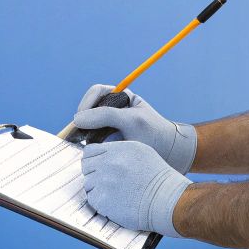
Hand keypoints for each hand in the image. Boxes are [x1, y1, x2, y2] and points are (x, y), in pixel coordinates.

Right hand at [70, 84, 198, 171]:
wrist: (172, 155)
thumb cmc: (155, 134)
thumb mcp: (131, 121)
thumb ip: (105, 116)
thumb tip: (77, 119)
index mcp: (121, 98)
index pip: (97, 93)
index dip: (87, 103)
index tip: (81, 118)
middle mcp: (114, 110)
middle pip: (89, 109)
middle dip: (84, 121)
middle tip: (80, 134)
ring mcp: (111, 127)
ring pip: (90, 127)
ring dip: (87, 134)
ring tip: (89, 144)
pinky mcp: (110, 143)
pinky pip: (95, 141)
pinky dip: (93, 146)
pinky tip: (95, 152)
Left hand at [81, 140, 189, 237]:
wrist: (167, 200)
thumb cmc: (159, 179)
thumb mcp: (142, 153)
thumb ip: (119, 151)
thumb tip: (102, 155)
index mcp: (118, 149)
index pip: (90, 151)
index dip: (93, 161)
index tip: (99, 168)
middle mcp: (109, 162)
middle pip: (86, 167)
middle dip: (94, 175)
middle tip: (109, 183)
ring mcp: (104, 181)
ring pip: (88, 184)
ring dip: (98, 190)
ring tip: (116, 194)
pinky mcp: (103, 199)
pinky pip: (92, 199)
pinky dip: (101, 203)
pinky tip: (116, 203)